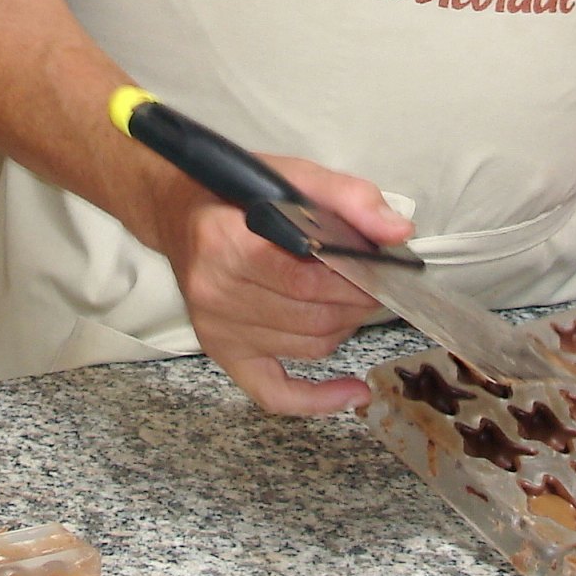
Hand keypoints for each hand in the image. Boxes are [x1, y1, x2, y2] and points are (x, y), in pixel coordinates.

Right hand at [150, 156, 413, 414]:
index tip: (383, 269)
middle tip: (376, 282)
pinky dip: (317, 400)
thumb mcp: (291, 175)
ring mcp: (218, 329)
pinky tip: (352, 392)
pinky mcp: (221, 351)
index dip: (355, 279)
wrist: (178, 212)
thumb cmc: (236, 192)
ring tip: (353, 302)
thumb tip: (398, 232)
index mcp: (227, 243)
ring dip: (344, 327)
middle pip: (313, 316)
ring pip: (308, 347)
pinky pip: (274, 392)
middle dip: (358, 302)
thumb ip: (347, 197)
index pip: (307, 279)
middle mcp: (217, 293)